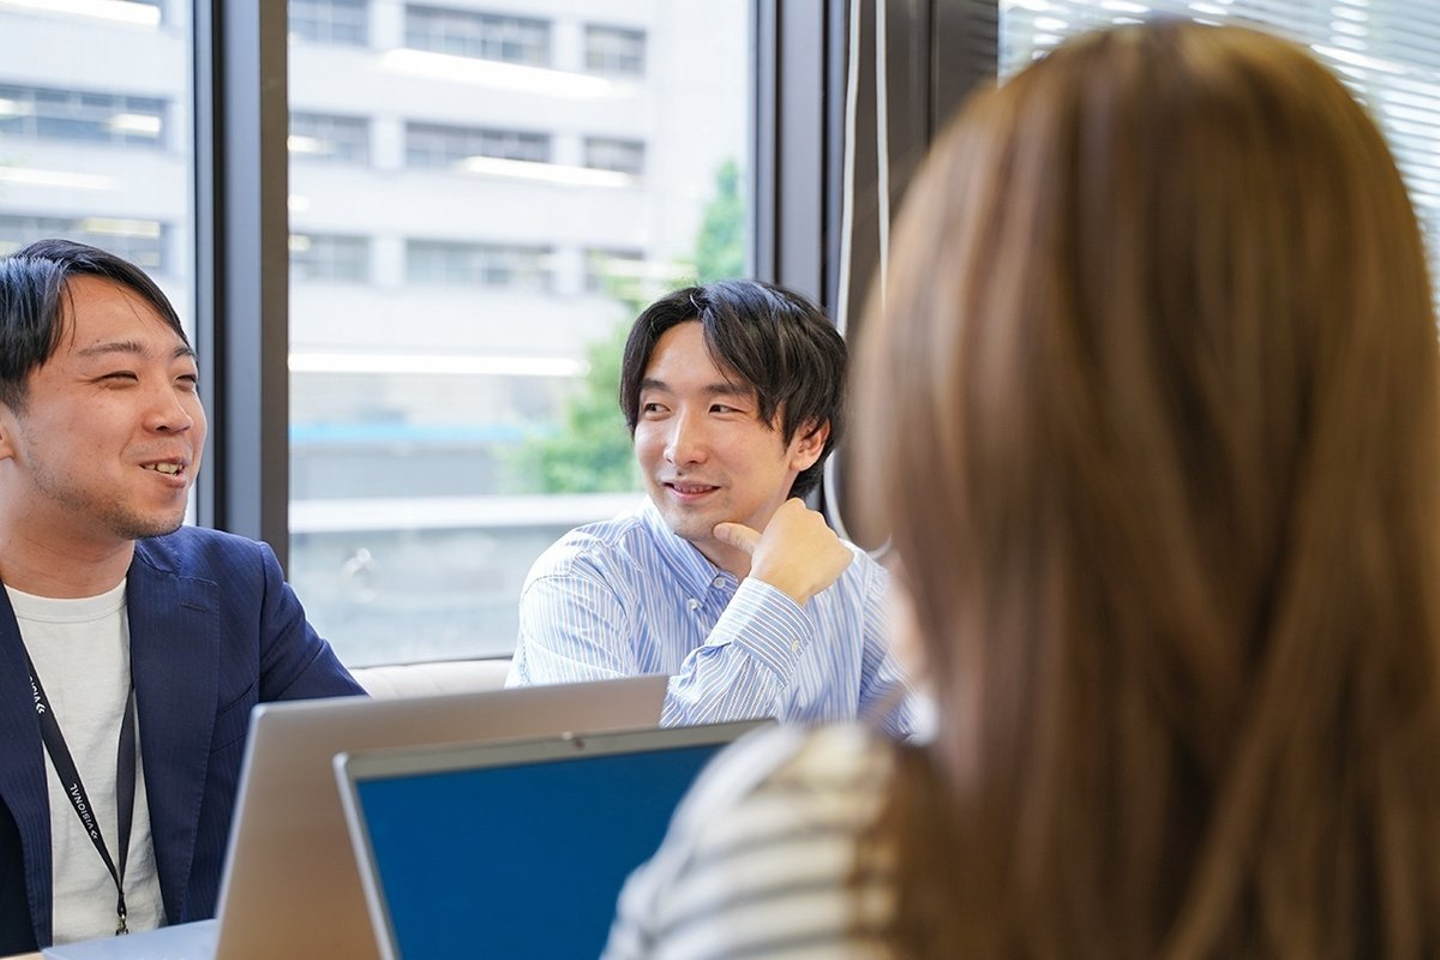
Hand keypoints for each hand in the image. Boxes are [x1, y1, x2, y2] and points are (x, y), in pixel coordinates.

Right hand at [713, 498, 852, 604]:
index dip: (791, 537)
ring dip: (819, 558)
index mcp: (794, 508)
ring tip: (802, 571)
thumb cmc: (765, 562)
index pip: (797, 520)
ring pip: (827, 547)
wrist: (782, 582)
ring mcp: (831, 534)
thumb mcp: (753, 545)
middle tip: (791, 563)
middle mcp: (815, 515)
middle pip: (814, 532)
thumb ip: (739, 533)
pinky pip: (841, 560)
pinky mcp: (843, 552)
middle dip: (807, 546)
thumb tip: (718, 529)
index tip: (782, 550)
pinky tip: (818, 576)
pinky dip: (833, 569)